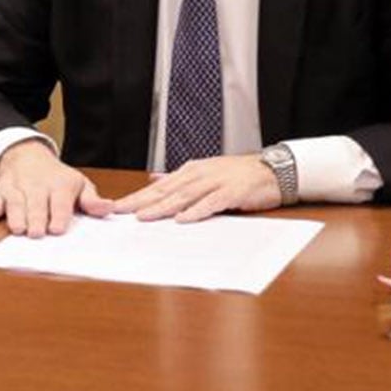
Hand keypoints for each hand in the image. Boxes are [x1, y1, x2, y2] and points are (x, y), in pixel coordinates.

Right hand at [0, 140, 110, 237]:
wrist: (27, 156)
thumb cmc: (57, 178)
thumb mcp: (79, 184)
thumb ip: (91, 200)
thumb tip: (108, 208)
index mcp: (60, 184)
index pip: (59, 200)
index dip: (58, 214)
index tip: (57, 229)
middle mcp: (36, 185)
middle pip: (36, 203)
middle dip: (36, 218)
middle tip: (36, 234)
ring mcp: (16, 188)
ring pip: (15, 202)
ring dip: (15, 216)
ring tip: (18, 230)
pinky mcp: (0, 191)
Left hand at [110, 154, 280, 222]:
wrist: (272, 170)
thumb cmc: (238, 174)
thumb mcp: (204, 172)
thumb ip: (179, 178)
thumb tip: (154, 179)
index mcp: (190, 171)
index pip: (159, 186)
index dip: (138, 196)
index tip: (118, 206)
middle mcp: (199, 175)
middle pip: (165, 190)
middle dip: (141, 201)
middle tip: (121, 211)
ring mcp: (215, 183)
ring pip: (183, 196)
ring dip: (162, 207)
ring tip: (144, 216)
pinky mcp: (231, 192)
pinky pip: (211, 203)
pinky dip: (196, 211)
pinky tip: (182, 219)